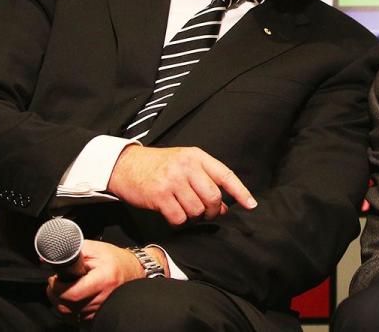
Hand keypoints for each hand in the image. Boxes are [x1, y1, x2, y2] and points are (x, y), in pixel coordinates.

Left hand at [46, 240, 154, 321]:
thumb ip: (71, 251)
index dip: (57, 287)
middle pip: (67, 306)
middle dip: (55, 293)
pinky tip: (69, 299)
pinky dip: (68, 310)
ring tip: (64, 288)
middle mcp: (103, 298)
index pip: (72, 293)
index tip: (54, 279)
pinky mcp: (98, 317)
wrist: (133, 271)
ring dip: (60, 302)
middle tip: (56, 282)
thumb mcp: (95, 249)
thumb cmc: (114, 260)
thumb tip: (47, 257)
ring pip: (68, 314)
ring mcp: (101, 310)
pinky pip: (74, 319)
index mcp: (103, 280)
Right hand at [108, 144, 256, 225]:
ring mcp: (172, 180)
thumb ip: (206, 181)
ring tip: (185, 210)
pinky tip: (172, 214)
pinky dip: (179, 221)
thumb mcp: (185, 164)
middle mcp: (187, 166)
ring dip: (194, 216)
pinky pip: (179, 218)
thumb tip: (225, 207)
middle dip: (213, 211)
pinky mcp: (159, 196)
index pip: (226, 175)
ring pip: (197, 210)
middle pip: (213, 197)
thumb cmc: (160, 166)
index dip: (241, 192)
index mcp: (197, 156)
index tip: (252, 205)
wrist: (126, 165)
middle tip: (207, 213)